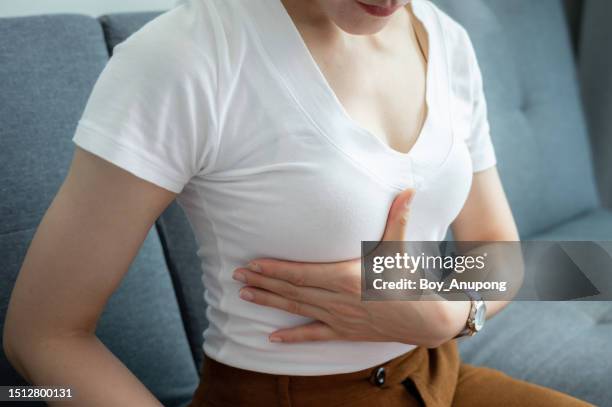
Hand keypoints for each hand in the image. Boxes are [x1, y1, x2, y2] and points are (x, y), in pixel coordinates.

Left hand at [232, 188, 470, 345]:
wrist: (425, 318)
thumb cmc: (408, 280)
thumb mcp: (399, 248)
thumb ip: (397, 218)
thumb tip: (408, 188)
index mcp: (346, 277)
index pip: (301, 273)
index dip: (274, 269)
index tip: (252, 264)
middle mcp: (337, 299)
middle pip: (292, 290)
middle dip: (262, 282)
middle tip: (236, 275)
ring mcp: (338, 318)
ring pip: (296, 309)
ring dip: (269, 302)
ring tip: (244, 295)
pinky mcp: (343, 332)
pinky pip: (313, 336)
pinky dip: (292, 338)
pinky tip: (271, 339)